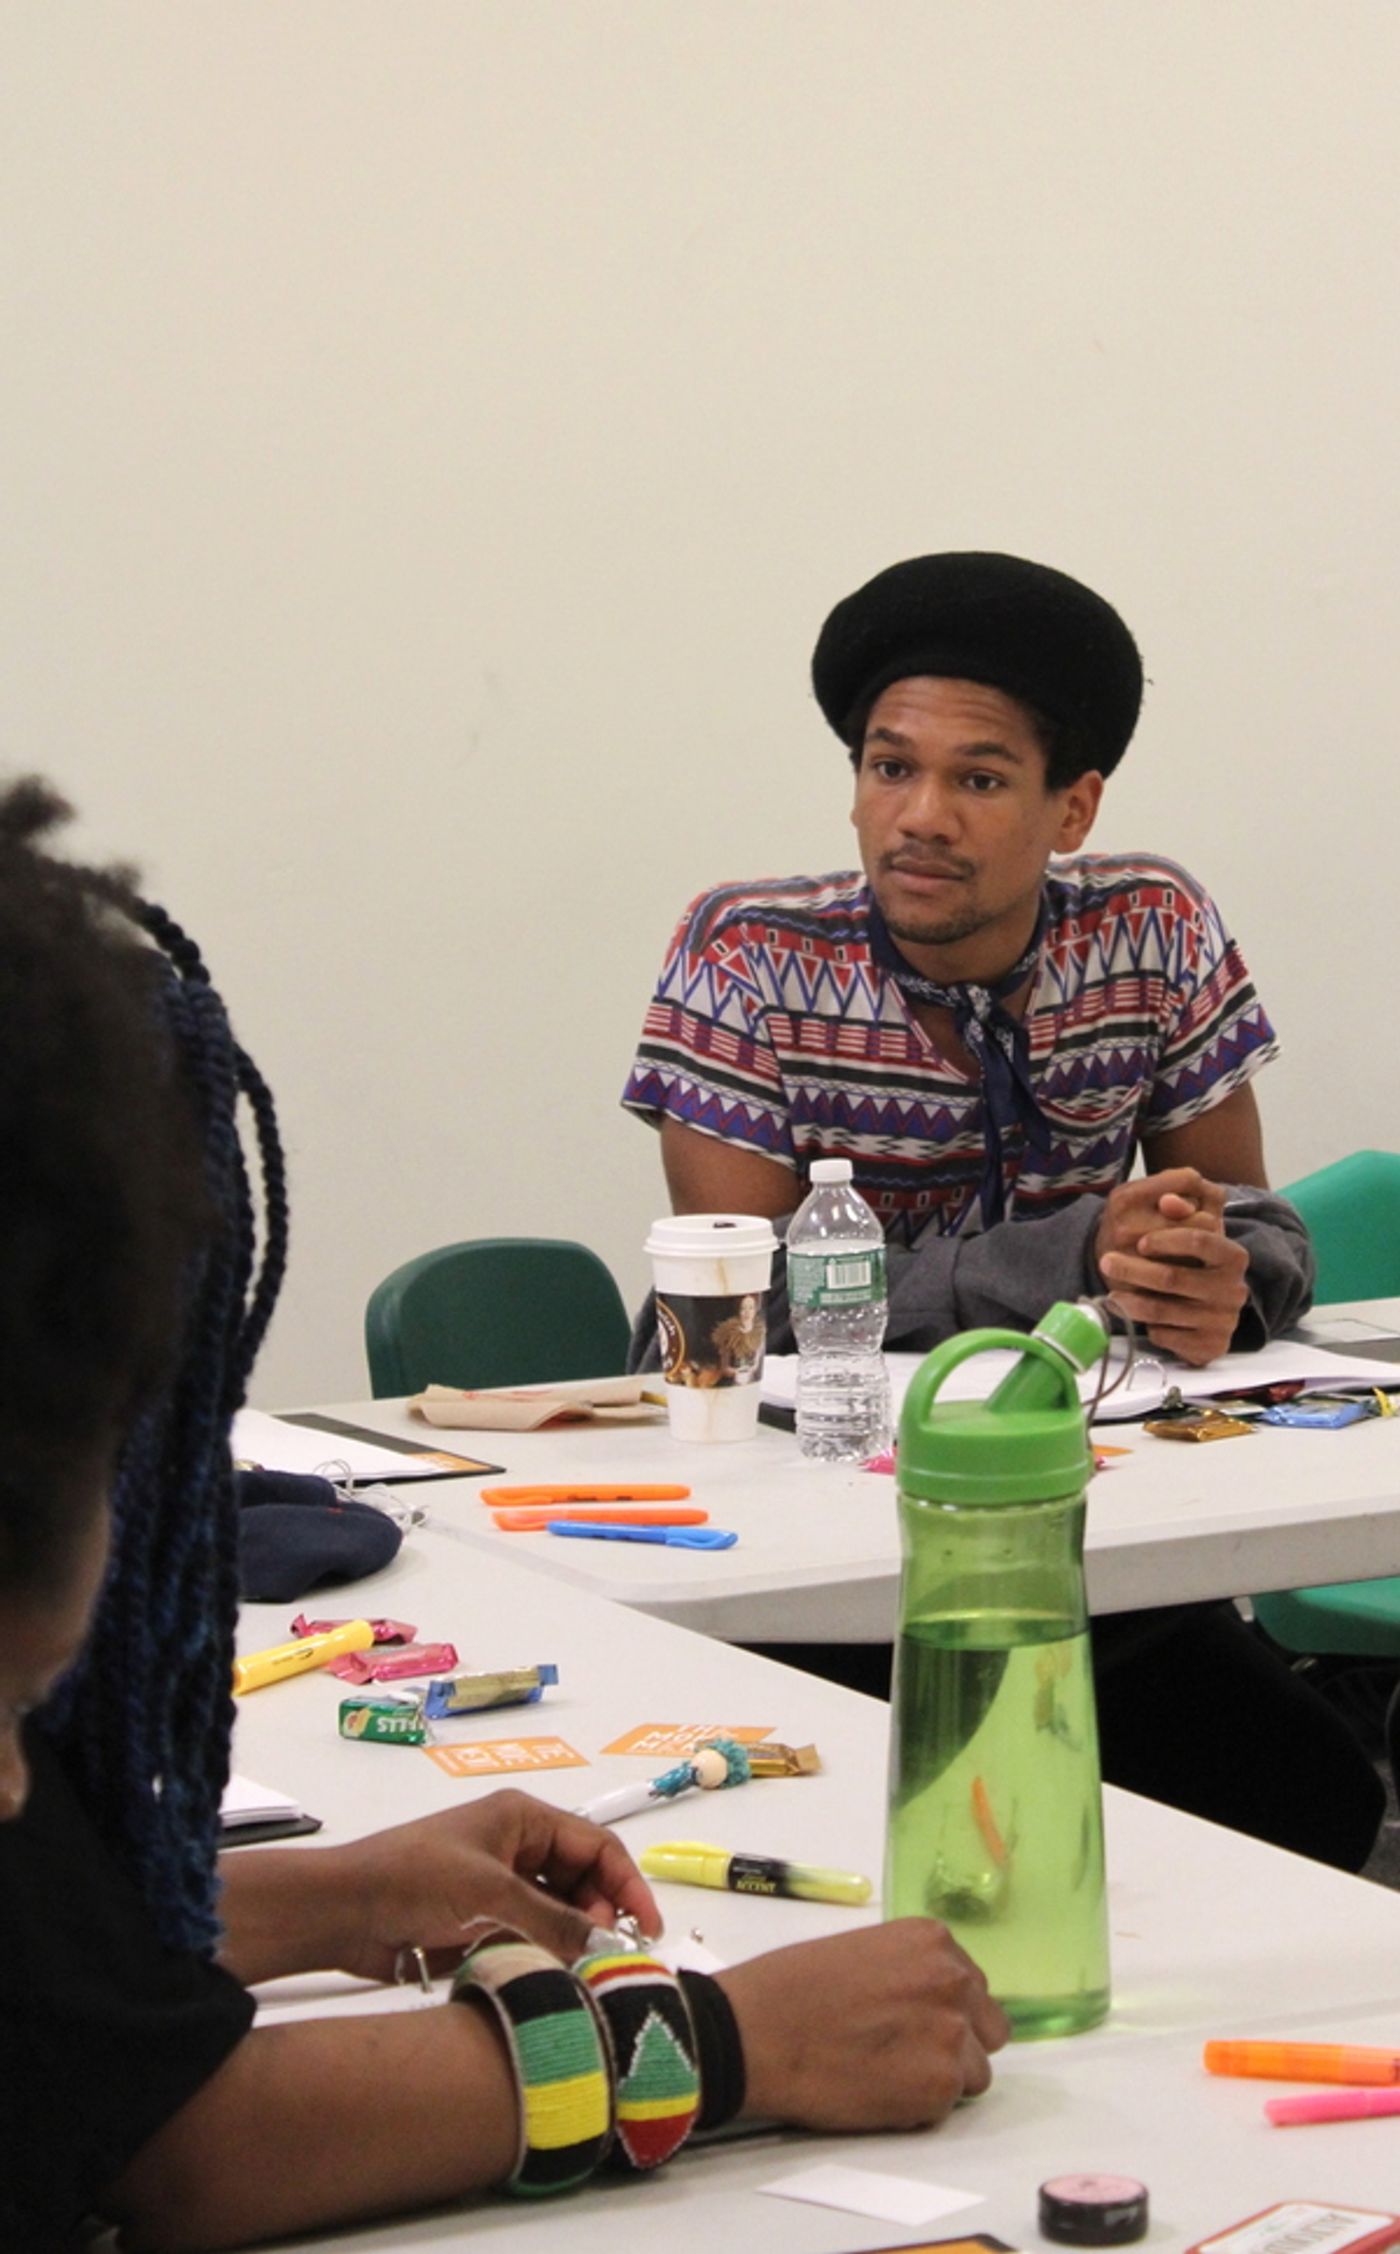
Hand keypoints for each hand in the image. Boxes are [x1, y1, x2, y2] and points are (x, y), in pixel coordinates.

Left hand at [309, 1790, 661, 1982]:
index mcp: (523, 1819)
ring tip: (583, 1972)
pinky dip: (547, 1953)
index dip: (626, 1885)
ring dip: (574, 1939)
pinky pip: (532, 1935)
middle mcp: (517, 1846)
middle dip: (601, 1914)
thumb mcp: (489, 1895)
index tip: (645, 1929)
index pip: (596, 1846)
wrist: (344, 1911)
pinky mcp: (482, 1921)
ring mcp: (499, 1885)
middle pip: (582, 1879)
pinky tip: (554, 1977)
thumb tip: (605, 1948)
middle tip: (606, 1957)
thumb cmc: (414, 1880)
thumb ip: (551, 1921)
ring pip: (559, 1911)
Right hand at [717, 1920, 1008, 2131]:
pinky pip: (947, 2105)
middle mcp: (954, 1981)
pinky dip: (919, 2106)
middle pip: (987, 2027)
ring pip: (973, 2071)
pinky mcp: (939, 2087)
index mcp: (932, 1941)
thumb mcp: (865, 1952)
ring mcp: (952, 2035)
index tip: (913, 2021)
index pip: (972, 1985)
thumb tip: (928, 2004)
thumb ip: (910, 1972)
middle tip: (907, 2053)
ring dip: (940, 2077)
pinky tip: (877, 2091)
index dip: (944, 2008)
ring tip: (888, 2074)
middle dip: (956, 2042)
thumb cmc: (793, 1987)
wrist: (758, 2031)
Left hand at [1095, 1167, 1247, 1365]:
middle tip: (1105, 1260)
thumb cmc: (1194, 1264)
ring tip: (1109, 1293)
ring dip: (1131, 1301)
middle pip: (1174, 1277)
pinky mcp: (1210, 1345)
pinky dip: (1147, 1326)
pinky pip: (1167, 1336)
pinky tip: (1136, 1318)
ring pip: (1164, 1310)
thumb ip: (1181, 1212)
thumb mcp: (1191, 1234)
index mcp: (1233, 1256)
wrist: (1209, 1308)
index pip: (1200, 1240)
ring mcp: (1223, 1320)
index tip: (1141, 1241)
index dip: (1166, 1238)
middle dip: (1134, 1268)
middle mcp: (1234, 1290)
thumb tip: (1168, 1199)